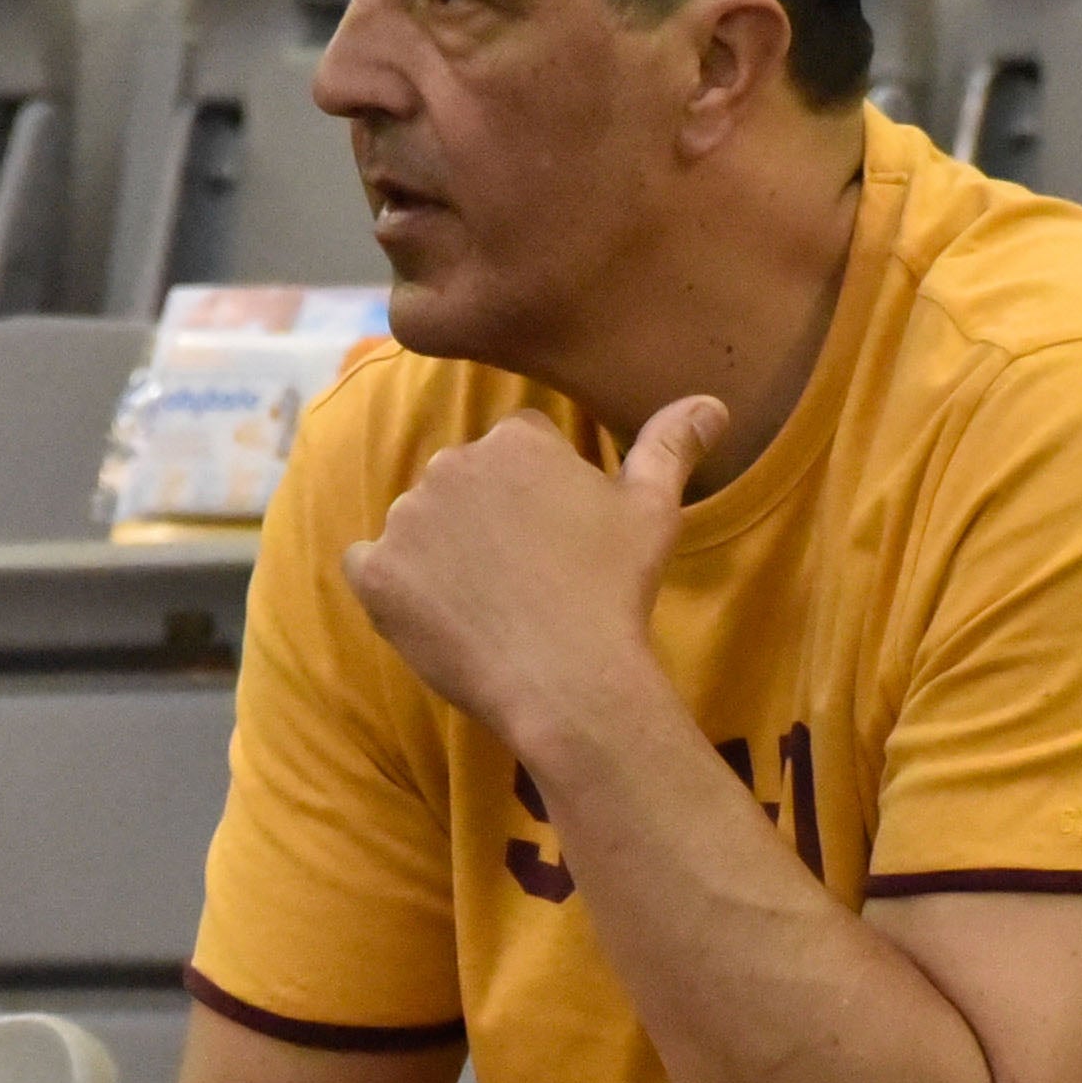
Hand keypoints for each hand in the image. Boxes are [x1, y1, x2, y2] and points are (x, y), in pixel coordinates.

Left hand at [343, 396, 723, 753]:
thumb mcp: (654, 511)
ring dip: (441, 556)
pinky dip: (393, 590)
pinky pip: (369, 569)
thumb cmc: (616, 592)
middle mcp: (451, 462)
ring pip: (418, 527)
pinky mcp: (374, 574)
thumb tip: (711, 402)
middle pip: (462, 484)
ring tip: (488, 606)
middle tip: (526, 579)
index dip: (539, 499)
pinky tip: (437, 619)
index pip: (517, 452)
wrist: (568, 680)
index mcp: (516, 439)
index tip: (559, 542)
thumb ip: (671, 444)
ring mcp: (405, 518)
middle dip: (485, 521)